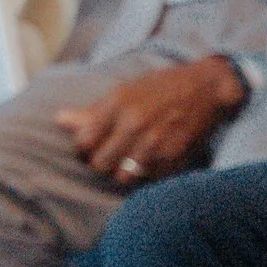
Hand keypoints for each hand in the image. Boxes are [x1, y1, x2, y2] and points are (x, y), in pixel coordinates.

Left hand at [56, 55, 245, 188]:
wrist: (206, 88)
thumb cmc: (161, 87)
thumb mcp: (125, 90)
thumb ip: (92, 110)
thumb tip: (60, 120)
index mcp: (119, 105)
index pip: (83, 141)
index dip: (82, 147)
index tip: (88, 145)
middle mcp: (135, 125)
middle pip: (99, 164)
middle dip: (99, 163)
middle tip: (106, 156)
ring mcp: (155, 144)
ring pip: (122, 177)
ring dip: (121, 172)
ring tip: (127, 161)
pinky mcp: (174, 158)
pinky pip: (148, 179)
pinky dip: (145, 175)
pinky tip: (149, 161)